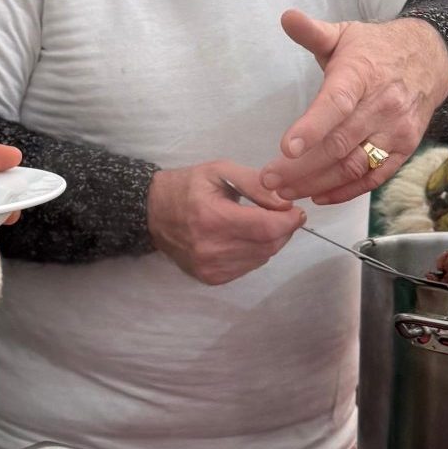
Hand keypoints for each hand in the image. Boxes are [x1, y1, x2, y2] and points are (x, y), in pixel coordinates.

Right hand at [147, 160, 304, 285]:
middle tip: (282, 215)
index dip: (289, 220)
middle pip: (268, 246)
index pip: (266, 228)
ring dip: (270, 242)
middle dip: (283, 230)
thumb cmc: (187, 186)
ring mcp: (210, 267)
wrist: (152, 212)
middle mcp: (211, 248)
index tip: (295, 210)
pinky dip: (255, 252)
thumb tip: (285, 202)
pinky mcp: (210, 278)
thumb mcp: (219, 171)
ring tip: (259, 224)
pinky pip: (248, 267)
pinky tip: (244, 238)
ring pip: (261, 258)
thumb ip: (255, 183)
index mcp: (212, 217)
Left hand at [259, 10, 447, 206]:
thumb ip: (312, 32)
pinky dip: (346, 191)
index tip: (286, 148)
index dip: (312, 127)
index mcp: (361, 74)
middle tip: (269, 180)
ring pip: (354, 165)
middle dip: (301, 168)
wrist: (430, 60)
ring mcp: (396, 130)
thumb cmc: (375, 50)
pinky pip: (374, 177)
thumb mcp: (344, 35)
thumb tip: (287, 17)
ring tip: (285, 192)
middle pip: (339, 144)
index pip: (336, 104)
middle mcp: (382, 105)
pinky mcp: (404, 149)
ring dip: (317, 183)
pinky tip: (318, 195)